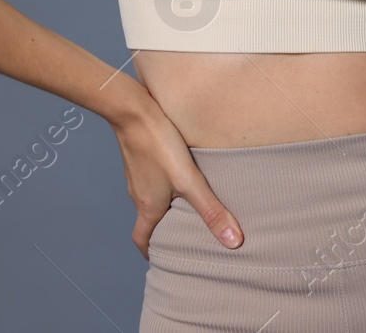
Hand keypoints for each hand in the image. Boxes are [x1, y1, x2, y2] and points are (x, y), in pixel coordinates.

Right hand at [110, 97, 242, 261]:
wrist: (133, 110)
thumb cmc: (158, 146)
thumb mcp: (190, 181)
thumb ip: (212, 210)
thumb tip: (233, 242)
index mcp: (147, 206)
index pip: (141, 238)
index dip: (151, 250)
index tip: (162, 255)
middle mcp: (138, 193)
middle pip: (148, 218)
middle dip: (163, 227)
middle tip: (182, 229)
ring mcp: (136, 174)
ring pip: (149, 196)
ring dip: (164, 202)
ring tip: (187, 201)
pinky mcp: (139, 156)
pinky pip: (150, 176)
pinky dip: (162, 181)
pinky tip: (178, 170)